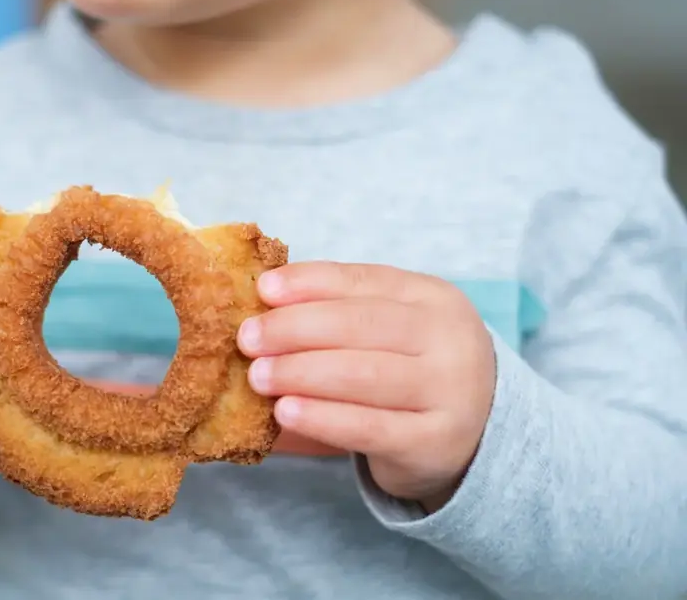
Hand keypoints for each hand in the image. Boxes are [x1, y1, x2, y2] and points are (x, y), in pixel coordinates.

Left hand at [237, 261, 496, 512]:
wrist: (476, 437)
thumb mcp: (390, 331)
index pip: (364, 281)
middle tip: (248, 338)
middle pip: (362, 325)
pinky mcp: (435, 443)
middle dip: (296, 328)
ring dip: (301, 373)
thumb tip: (263, 297)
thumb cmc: (411, 371)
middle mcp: (450, 339)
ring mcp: (450, 392)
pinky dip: (322, 418)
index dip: (309, 282)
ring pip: (364, 375)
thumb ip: (338, 312)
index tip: (263, 289)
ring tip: (258, 376)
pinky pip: (369, 428)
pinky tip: (285, 412)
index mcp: (433, 298)